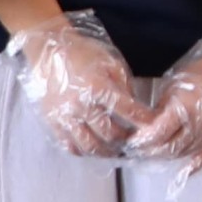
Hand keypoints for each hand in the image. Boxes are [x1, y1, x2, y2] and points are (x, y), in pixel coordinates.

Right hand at [8, 15, 143, 159]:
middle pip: (110, 133)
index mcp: (98, 87)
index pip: (128, 111)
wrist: (48, 50)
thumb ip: (124, 85)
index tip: (153, 127)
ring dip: (106, 151)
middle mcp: (82, 105)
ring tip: (115, 149)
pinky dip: (83, 151)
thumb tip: (134, 107)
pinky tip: (92, 148)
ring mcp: (65, 116)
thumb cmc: (82, 53)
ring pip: (90, 145)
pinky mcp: (52, 121)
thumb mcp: (110, 62)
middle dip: (125, 139)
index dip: (143, 121)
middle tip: (133, 140)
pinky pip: (69, 145)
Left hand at [124, 31, 201, 172]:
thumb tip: (143, 133)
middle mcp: (200, 123)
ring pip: (183, 155)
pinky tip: (181, 171)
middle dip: (150, 152)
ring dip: (166, 157)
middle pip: (169, 149)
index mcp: (186, 106)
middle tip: (137, 152)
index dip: (142, 141)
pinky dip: (191, 167)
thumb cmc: (197, 77)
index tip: (131, 142)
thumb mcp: (172, 89)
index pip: (157, 133)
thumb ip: (159, 113)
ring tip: (153, 154)